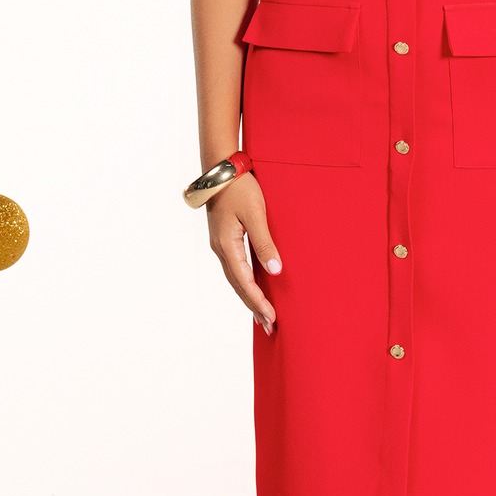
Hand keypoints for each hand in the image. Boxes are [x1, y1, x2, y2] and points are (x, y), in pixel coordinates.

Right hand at [206, 173, 280, 331]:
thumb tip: (274, 270)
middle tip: (269, 326)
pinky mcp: (224, 238)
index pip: (245, 282)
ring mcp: (221, 244)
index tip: (271, 317)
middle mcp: (221, 249)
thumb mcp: (256, 214)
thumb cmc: (240, 188)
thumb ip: (265, 242)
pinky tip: (252, 287)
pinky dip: (244, 282)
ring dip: (249, 297)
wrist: (221, 169)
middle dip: (253, 306)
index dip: (258, 301)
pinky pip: (235, 267)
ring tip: (261, 315)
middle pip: (238, 285)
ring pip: (235, 278)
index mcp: (227, 246)